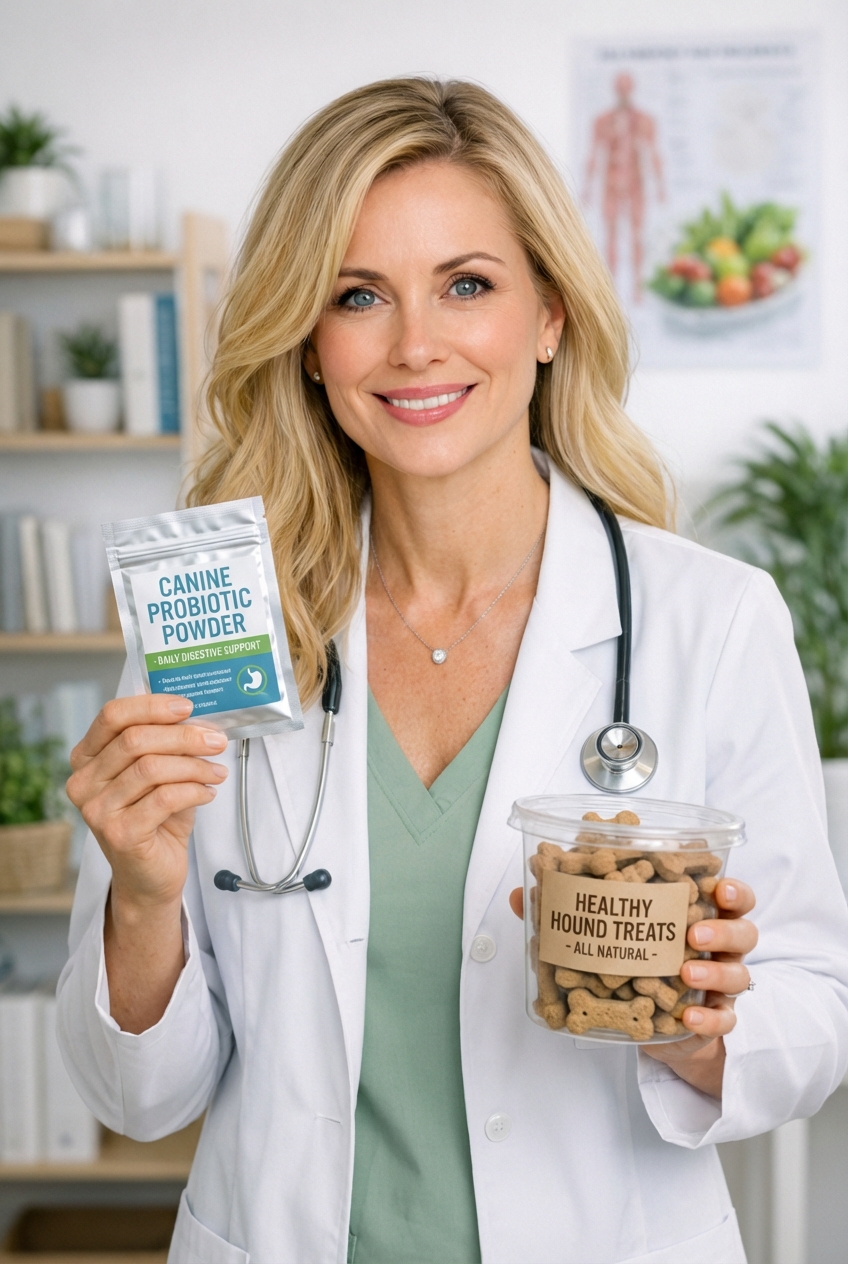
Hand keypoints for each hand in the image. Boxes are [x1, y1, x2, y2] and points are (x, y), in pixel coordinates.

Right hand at [67, 694, 228, 912]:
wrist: (150, 877)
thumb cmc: (156, 820)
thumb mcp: (159, 775)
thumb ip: (167, 745)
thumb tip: (199, 719)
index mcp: (87, 759)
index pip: (112, 716)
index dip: (152, 706)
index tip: (188, 707)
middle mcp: (84, 783)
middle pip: (135, 740)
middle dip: (183, 736)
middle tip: (215, 740)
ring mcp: (97, 810)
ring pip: (151, 767)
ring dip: (193, 765)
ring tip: (216, 771)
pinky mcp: (120, 833)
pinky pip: (165, 798)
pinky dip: (194, 790)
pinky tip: (208, 793)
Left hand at [508, 878, 757, 1098]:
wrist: (663, 1029)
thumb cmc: (639, 966)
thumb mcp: (611, 937)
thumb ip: (570, 914)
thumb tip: (521, 895)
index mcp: (698, 915)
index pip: (729, 895)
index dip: (732, 887)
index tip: (720, 882)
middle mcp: (717, 948)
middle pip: (742, 930)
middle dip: (723, 927)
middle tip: (694, 931)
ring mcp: (719, 986)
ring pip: (738, 973)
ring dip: (715, 971)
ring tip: (686, 971)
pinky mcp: (714, 1022)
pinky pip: (723, 1022)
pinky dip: (709, 1020)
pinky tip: (688, 1018)